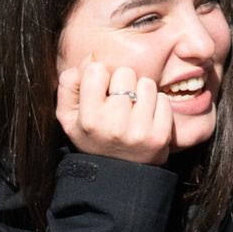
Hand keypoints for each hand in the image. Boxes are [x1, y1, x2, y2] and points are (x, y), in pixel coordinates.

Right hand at [56, 59, 175, 164]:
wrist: (119, 174)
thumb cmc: (92, 137)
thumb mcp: (68, 116)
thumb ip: (69, 84)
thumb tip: (91, 57)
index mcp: (89, 118)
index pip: (96, 70)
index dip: (99, 77)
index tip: (100, 91)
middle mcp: (114, 124)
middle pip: (125, 73)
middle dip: (122, 82)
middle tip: (119, 101)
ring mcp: (140, 130)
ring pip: (147, 83)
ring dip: (141, 91)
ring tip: (133, 109)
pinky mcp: (161, 134)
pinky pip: (164, 99)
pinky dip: (157, 104)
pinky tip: (147, 117)